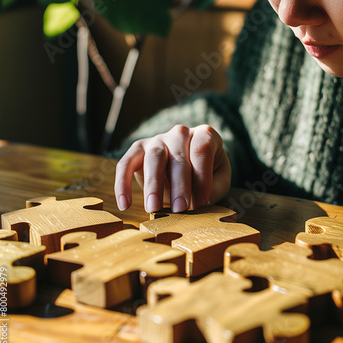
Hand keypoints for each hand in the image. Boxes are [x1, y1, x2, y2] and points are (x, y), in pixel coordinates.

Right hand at [115, 124, 230, 212]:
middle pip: (178, 156)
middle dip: (179, 185)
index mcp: (204, 135)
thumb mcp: (219, 180)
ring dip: (153, 184)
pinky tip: (124, 204)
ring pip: (154, 158)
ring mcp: (157, 139)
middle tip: (180, 209)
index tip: (201, 202)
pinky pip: (126, 163)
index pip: (202, 150)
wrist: (187, 168)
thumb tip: (202, 204)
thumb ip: (214, 190)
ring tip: (153, 208)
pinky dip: (123, 183)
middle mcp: (180, 133)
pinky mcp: (138, 149)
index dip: (202, 176)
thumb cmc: (206, 174)